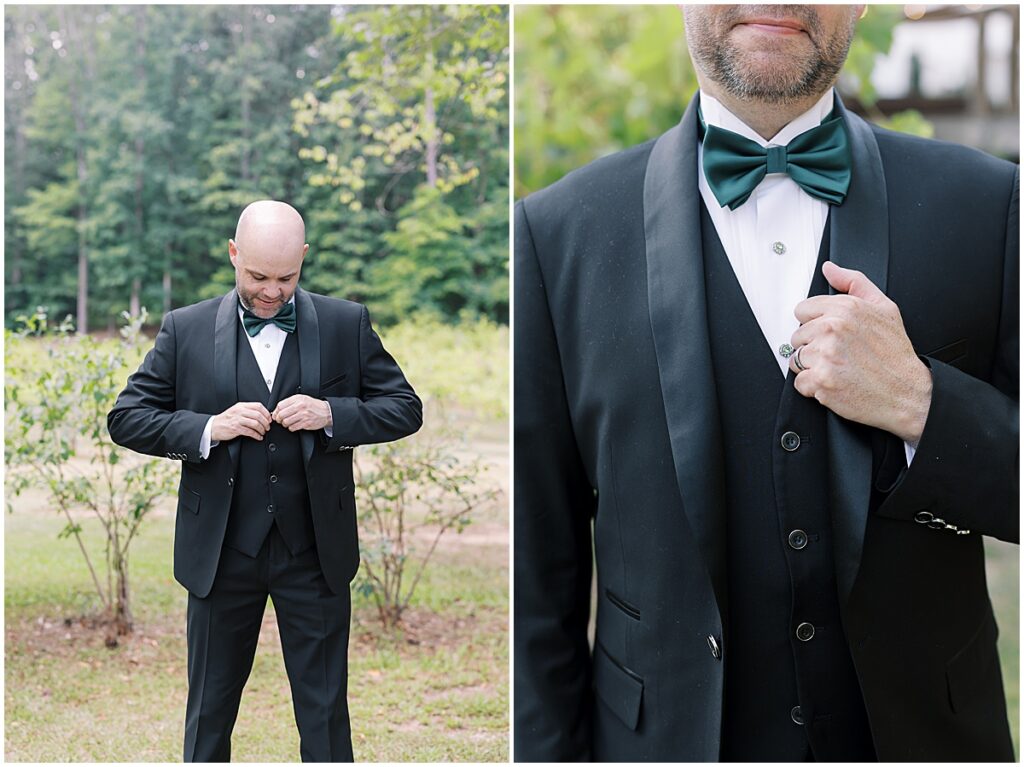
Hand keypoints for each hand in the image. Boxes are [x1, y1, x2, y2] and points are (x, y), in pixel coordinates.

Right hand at [211, 402, 271, 441]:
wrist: (213, 426)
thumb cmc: (226, 419)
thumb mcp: (236, 411)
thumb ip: (248, 411)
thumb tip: (262, 414)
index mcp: (241, 406)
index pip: (258, 406)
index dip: (266, 413)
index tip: (269, 419)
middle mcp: (239, 411)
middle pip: (258, 415)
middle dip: (266, 422)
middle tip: (268, 427)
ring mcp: (237, 420)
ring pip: (255, 423)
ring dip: (262, 429)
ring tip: (263, 432)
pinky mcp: (235, 428)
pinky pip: (250, 432)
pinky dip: (256, 435)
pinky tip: (258, 437)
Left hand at [272, 394, 332, 431]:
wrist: (326, 412)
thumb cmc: (313, 405)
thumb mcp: (302, 399)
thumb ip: (290, 402)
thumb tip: (277, 410)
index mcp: (298, 399)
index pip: (280, 405)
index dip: (276, 411)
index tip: (276, 414)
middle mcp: (300, 406)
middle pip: (282, 414)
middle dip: (279, 419)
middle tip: (280, 420)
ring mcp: (303, 415)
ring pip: (286, 422)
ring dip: (285, 424)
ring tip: (287, 423)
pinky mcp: (306, 423)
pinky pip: (293, 427)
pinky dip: (291, 428)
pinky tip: (294, 425)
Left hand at [789, 261, 931, 443]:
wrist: (907, 393)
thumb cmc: (896, 354)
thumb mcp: (884, 308)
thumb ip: (854, 283)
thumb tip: (830, 269)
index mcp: (845, 308)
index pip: (802, 310)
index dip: (815, 323)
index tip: (830, 334)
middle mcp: (832, 329)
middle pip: (797, 335)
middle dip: (813, 346)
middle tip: (838, 354)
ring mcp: (825, 355)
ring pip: (796, 359)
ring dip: (812, 367)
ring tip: (838, 368)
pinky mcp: (821, 380)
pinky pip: (800, 383)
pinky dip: (813, 387)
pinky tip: (835, 383)